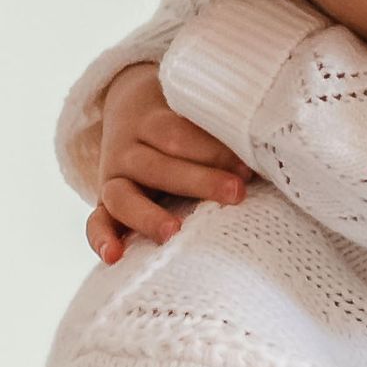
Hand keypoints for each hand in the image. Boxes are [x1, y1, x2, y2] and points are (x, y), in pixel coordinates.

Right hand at [82, 61, 248, 263]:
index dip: (213, 149)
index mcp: (152, 119)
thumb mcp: (196, 112)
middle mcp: (129, 149)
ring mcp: (113, 178)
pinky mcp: (104, 205)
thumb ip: (222, 129)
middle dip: (198, 180)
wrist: (129, 110)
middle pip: (159, 165)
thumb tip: (271, 150)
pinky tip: (115, 256)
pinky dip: (101, 240)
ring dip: (149, 215)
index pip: (179, 133)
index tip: (248, 166)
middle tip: (236, 193)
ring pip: (123, 195)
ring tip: (174, 232)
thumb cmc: (181, 120)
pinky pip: (95, 222)